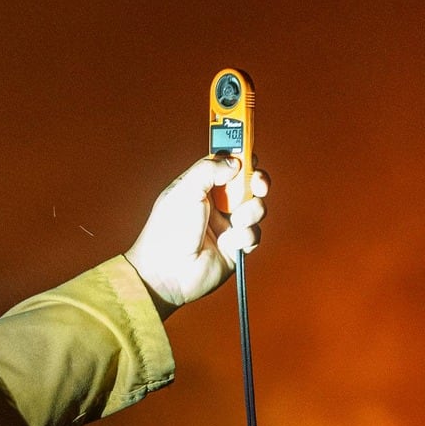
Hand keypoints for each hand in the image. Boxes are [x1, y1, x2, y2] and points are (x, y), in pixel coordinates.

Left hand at [125, 156, 270, 317]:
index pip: (227, 163)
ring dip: (251, 210)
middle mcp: (217, 203)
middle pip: (249, 183)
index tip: (250, 152)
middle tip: (257, 183)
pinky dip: (245, 236)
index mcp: (202, 186)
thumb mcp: (185, 190)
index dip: (240, 156)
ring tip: (237, 219)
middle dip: (257, 180)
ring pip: (256, 208)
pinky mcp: (236, 247)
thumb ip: (209, 170)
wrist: (167, 272)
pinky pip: (254, 235)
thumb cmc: (168, 231)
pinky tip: (230, 242)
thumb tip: (235, 162)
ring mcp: (228, 225)